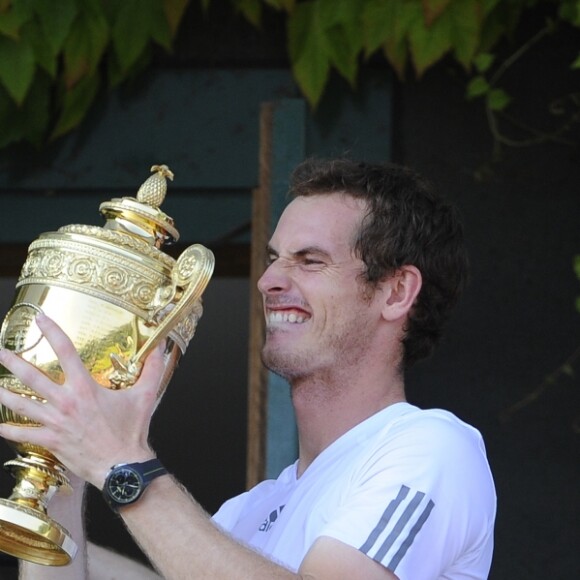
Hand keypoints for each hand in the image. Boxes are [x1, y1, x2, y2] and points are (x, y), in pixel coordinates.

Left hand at [0, 313, 165, 488]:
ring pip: (20, 405)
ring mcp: (55, 422)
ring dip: (3, 394)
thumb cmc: (132, 431)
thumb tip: (162, 347)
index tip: (40, 318)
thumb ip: (153, 369)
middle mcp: (65, 402)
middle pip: (31, 377)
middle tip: (0, 351)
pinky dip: (8, 429)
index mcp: (85, 387)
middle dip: (12, 362)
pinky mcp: (50, 441)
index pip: (65, 351)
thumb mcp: (145, 395)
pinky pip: (23, 434)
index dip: (51, 331)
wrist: (122, 465)